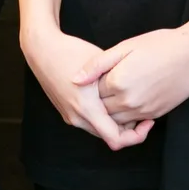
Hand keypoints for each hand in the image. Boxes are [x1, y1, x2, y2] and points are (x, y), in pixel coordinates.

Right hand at [22, 24, 153, 151]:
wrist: (41, 49)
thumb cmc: (70, 52)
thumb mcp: (100, 63)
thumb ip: (117, 84)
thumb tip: (136, 97)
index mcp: (87, 108)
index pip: (116, 139)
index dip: (136, 136)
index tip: (147, 122)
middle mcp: (77, 118)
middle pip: (109, 137)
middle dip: (128, 129)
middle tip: (143, 112)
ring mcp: (69, 116)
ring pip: (99, 130)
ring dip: (115, 122)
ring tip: (128, 103)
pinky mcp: (66, 112)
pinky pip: (90, 123)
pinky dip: (103, 117)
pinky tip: (111, 100)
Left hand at [75, 26, 188, 125]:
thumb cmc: (160, 44)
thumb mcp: (126, 47)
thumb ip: (98, 64)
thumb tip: (74, 79)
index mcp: (118, 82)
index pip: (92, 92)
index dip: (92, 83)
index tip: (97, 73)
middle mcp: (129, 101)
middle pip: (102, 109)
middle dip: (98, 100)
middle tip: (103, 83)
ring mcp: (143, 111)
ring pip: (116, 120)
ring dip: (111, 110)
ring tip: (116, 90)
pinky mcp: (155, 114)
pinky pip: (133, 122)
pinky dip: (127, 115)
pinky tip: (129, 98)